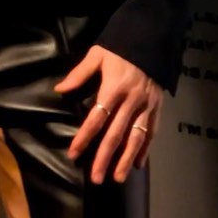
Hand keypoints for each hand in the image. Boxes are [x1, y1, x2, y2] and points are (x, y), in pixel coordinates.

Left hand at [54, 45, 162, 183]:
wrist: (151, 39)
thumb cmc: (120, 47)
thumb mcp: (98, 54)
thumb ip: (80, 73)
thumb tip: (60, 89)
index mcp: (113, 87)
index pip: (96, 118)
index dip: (85, 137)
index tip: (74, 153)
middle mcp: (130, 100)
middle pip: (115, 134)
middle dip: (104, 157)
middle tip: (96, 178)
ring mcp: (145, 106)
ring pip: (135, 138)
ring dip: (126, 160)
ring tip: (118, 178)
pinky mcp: (157, 108)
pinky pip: (151, 132)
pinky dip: (145, 149)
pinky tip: (138, 164)